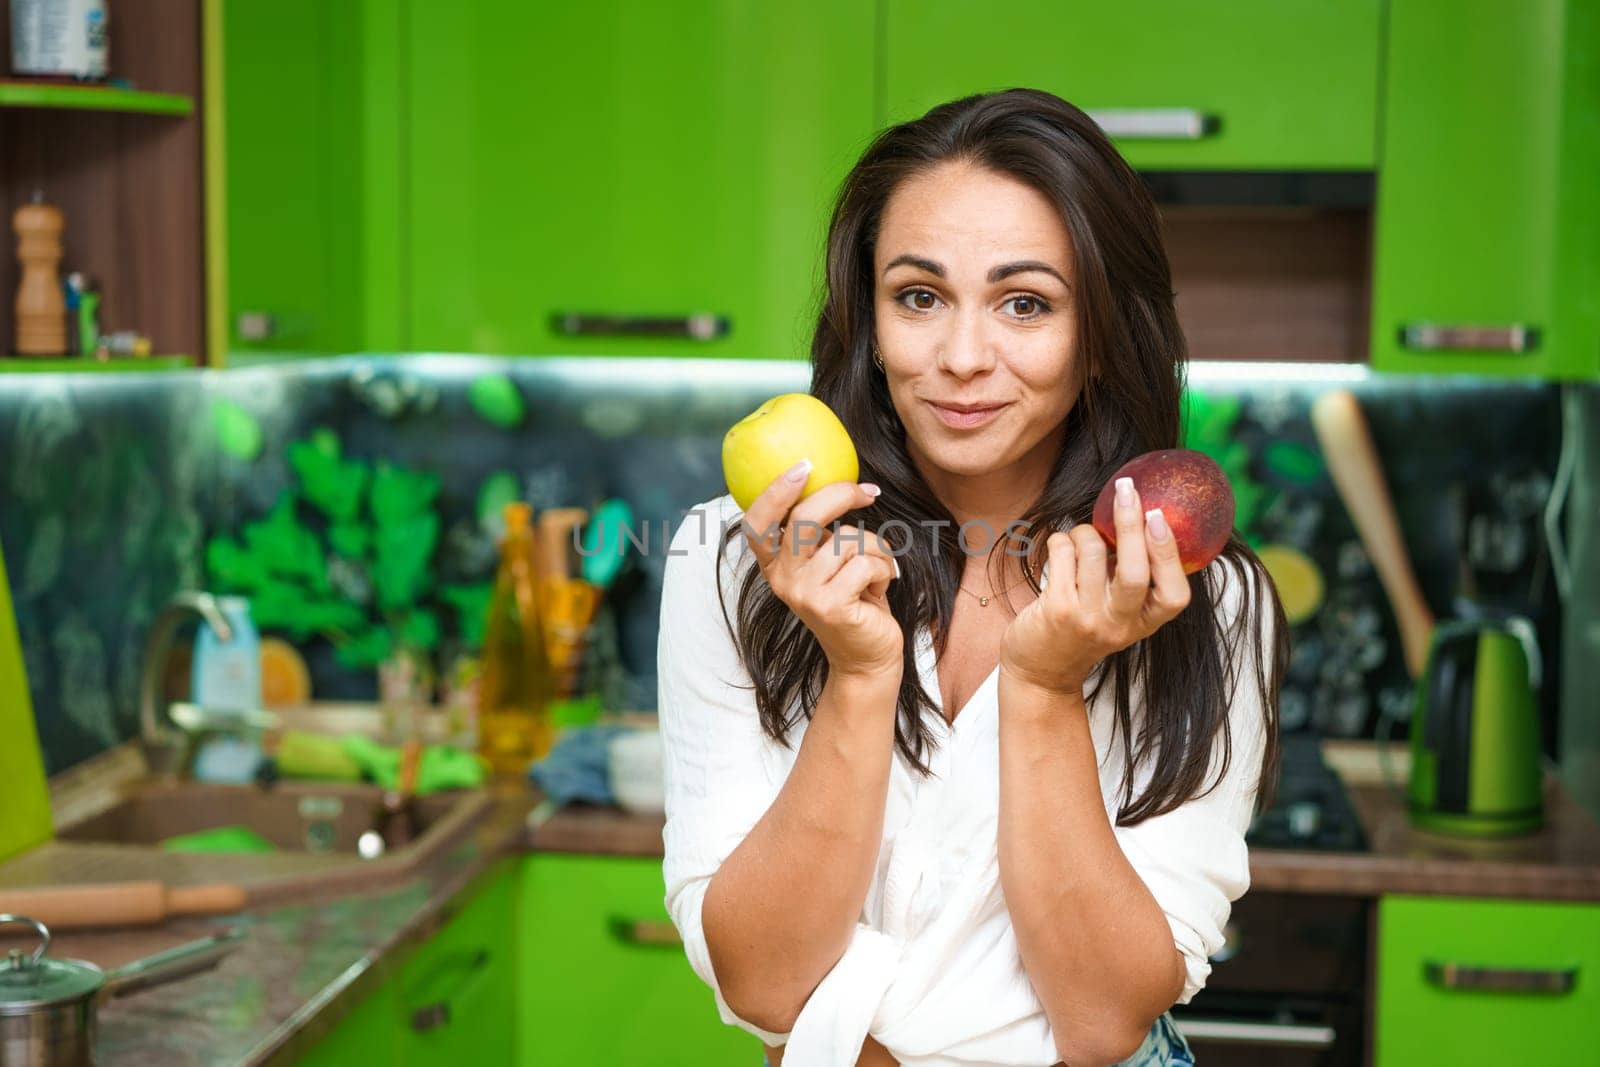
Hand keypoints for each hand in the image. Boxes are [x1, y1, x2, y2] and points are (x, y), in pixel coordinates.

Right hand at [741, 461, 902, 680]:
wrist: (867, 656)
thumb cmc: (854, 600)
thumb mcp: (830, 563)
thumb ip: (821, 533)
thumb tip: (838, 482)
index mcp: (775, 565)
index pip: (757, 522)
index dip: (776, 491)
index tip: (804, 466)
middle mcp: (781, 579)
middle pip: (805, 517)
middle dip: (842, 495)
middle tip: (869, 493)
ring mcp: (802, 593)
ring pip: (847, 539)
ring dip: (876, 548)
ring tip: (879, 569)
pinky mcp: (828, 606)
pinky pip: (866, 563)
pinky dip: (885, 569)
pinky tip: (882, 588)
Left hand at [1000, 477, 1190, 693]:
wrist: (1041, 670)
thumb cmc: (1083, 628)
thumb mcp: (1119, 613)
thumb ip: (1132, 577)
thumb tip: (1139, 516)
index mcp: (1144, 624)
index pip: (1175, 596)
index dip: (1169, 554)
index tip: (1158, 517)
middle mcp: (1119, 625)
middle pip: (1134, 572)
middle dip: (1130, 525)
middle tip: (1126, 491)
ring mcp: (1087, 619)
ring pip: (1091, 553)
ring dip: (1084, 532)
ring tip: (1080, 538)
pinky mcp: (1056, 610)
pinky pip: (1062, 553)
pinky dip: (1061, 540)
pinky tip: (1060, 549)